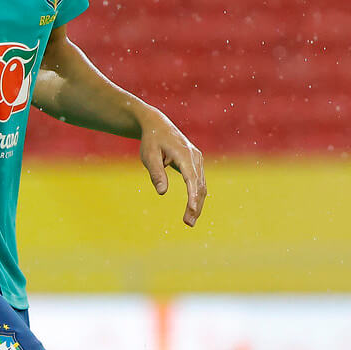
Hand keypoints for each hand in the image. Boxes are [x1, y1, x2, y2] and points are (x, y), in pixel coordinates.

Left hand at [139, 110, 206, 225]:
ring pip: (201, 185)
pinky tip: (192, 209)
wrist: (157, 125)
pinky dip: (197, 196)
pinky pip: (199, 182)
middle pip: (199, 185)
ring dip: (197, 204)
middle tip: (188, 224)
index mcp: (184, 154)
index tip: (191, 211)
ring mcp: (198, 159)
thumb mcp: (149, 156)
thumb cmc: (151, 141)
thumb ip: (156, 174)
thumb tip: (162, 192)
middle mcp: (195, 157)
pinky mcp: (196, 162)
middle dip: (195, 206)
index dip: (192, 196)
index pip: (191, 179)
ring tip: (189, 221)